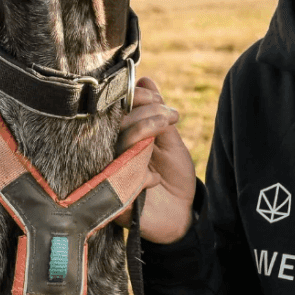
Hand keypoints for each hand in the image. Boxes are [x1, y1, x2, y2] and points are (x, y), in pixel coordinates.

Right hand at [117, 75, 195, 243]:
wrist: (183, 216)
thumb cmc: (174, 178)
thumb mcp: (171, 142)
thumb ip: (158, 114)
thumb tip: (145, 78)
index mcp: (121, 138)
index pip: (116, 111)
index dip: (133, 98)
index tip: (156, 97)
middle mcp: (112, 155)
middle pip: (115, 125)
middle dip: (144, 113)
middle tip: (168, 115)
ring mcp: (110, 177)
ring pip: (118, 147)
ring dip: (143, 132)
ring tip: (167, 127)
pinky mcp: (115, 202)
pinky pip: (121, 181)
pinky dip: (141, 176)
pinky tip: (154, 179)